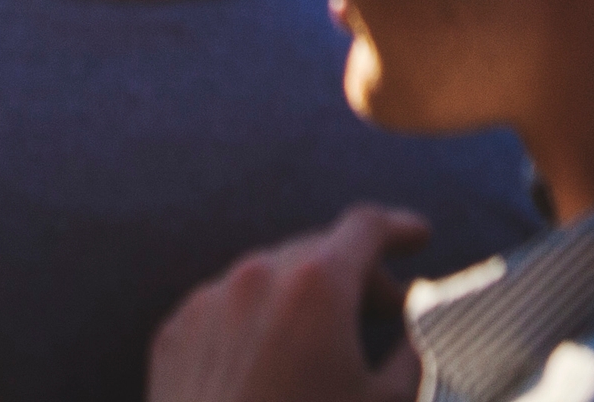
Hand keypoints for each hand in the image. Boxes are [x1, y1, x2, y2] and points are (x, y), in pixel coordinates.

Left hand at [147, 206, 426, 401]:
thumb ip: (411, 355)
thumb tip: (416, 331)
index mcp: (316, 283)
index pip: (366, 227)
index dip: (399, 228)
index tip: (419, 237)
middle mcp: (257, 275)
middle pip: (319, 251)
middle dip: (358, 275)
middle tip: (387, 313)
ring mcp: (208, 301)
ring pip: (269, 277)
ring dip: (304, 298)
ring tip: (325, 344)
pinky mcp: (175, 332)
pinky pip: (226, 308)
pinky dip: (257, 321)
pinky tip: (272, 366)